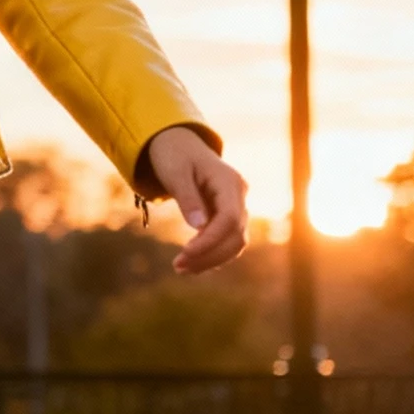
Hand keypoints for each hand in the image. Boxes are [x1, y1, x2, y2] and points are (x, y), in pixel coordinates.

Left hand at [144, 127, 247, 275]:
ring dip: (211, 259)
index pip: (229, 219)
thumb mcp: (175, 172)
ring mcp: (236, 206)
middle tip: (177, 267)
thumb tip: (199, 228)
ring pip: (235, 242)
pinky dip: (211, 254)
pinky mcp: (228, 216)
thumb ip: (187, 198)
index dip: (210, 241)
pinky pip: (226, 240)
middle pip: (236, 235)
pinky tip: (191, 263)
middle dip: (209, 255)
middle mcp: (239, 195)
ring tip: (181, 268)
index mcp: (229, 181)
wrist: (180, 145)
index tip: (185, 254)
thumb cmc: (174, 155)